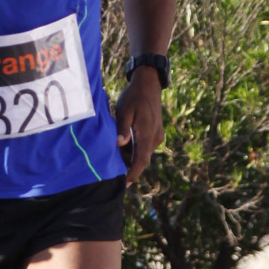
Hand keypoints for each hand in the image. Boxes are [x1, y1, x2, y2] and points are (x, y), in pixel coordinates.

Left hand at [114, 68, 162, 183]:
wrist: (149, 84)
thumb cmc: (134, 96)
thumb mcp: (124, 111)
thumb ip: (123, 128)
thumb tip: (120, 145)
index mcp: (147, 134)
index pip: (141, 160)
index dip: (133, 174)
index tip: (124, 184)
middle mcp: (155, 137)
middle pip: (142, 159)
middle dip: (128, 166)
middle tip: (112, 171)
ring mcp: (156, 135)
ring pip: (142, 152)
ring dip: (130, 156)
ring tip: (113, 155)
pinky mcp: (155, 132)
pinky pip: (144, 145)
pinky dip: (134, 148)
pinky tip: (122, 145)